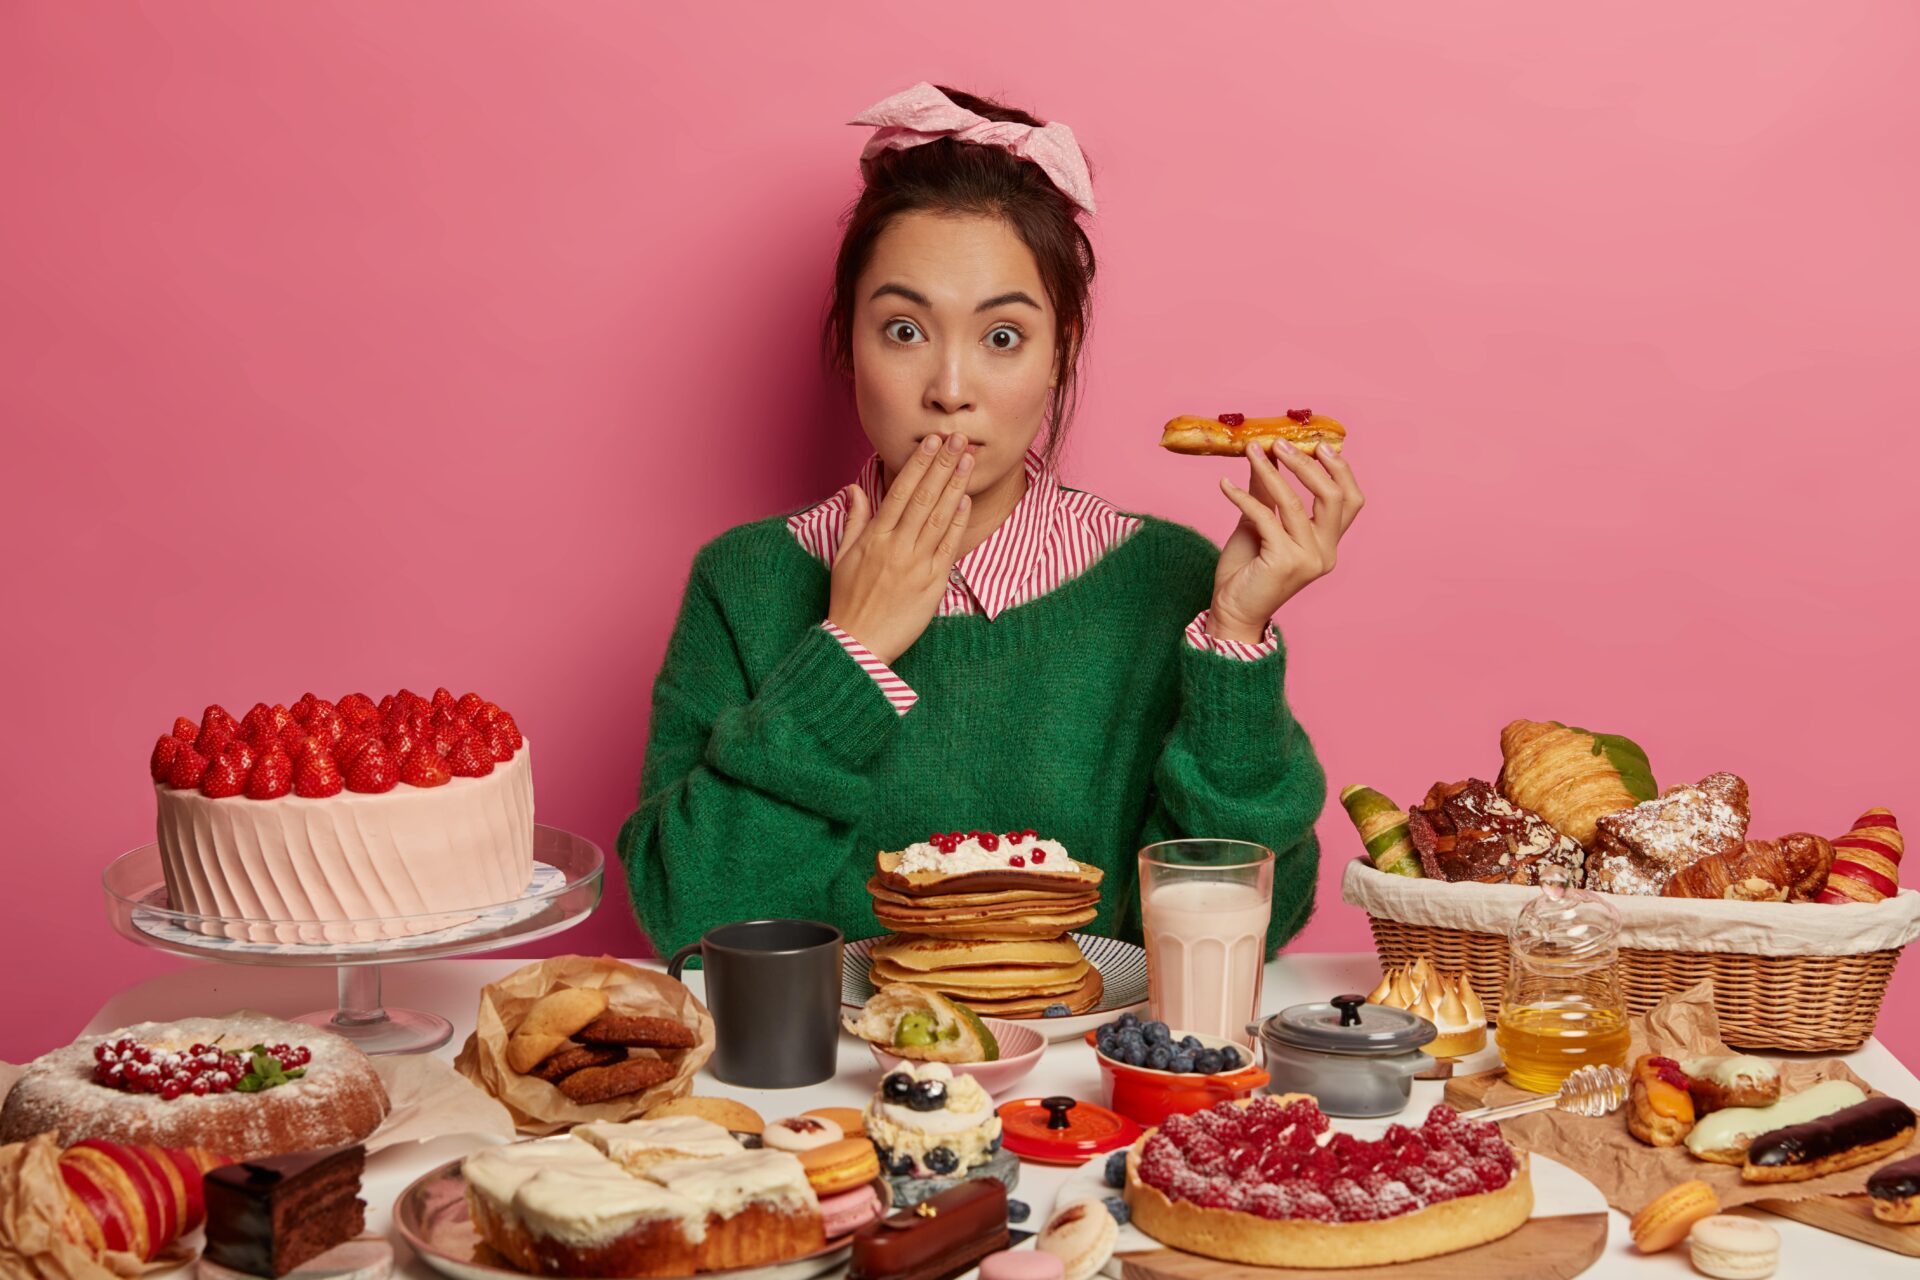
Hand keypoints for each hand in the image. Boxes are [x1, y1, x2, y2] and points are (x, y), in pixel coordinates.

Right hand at [827, 433, 972, 663]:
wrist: (858, 644)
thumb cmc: (848, 601)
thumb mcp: (842, 556)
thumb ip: (854, 520)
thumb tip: (855, 489)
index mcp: (874, 537)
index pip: (900, 491)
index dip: (919, 464)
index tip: (932, 442)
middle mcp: (896, 546)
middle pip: (924, 497)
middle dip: (942, 465)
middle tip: (958, 439)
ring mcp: (916, 565)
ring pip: (939, 517)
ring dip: (955, 486)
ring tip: (968, 461)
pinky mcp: (932, 584)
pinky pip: (948, 547)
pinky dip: (957, 523)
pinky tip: (966, 501)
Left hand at [1208, 440, 1364, 642]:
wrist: (1231, 612)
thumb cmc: (1247, 572)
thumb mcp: (1260, 525)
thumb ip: (1268, 493)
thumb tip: (1265, 453)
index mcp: (1328, 544)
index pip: (1350, 501)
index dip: (1340, 469)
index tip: (1319, 444)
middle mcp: (1325, 553)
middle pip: (1333, 497)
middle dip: (1307, 464)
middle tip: (1279, 443)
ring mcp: (1308, 559)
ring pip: (1294, 503)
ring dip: (1270, 472)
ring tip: (1251, 451)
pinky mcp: (1284, 563)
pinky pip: (1265, 517)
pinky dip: (1243, 497)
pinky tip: (1225, 486)